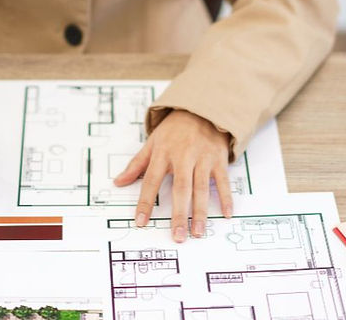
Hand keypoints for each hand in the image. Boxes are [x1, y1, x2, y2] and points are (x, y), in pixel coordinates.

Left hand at [114, 110, 232, 242]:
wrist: (201, 109)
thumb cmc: (174, 130)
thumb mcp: (153, 142)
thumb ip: (137, 164)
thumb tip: (118, 182)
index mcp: (163, 153)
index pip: (151, 181)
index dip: (145, 202)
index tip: (141, 221)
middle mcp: (183, 156)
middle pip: (181, 189)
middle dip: (179, 214)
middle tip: (178, 236)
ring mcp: (202, 158)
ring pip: (201, 188)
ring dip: (201, 211)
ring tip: (199, 231)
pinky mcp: (218, 159)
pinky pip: (223, 180)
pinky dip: (226, 197)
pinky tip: (226, 213)